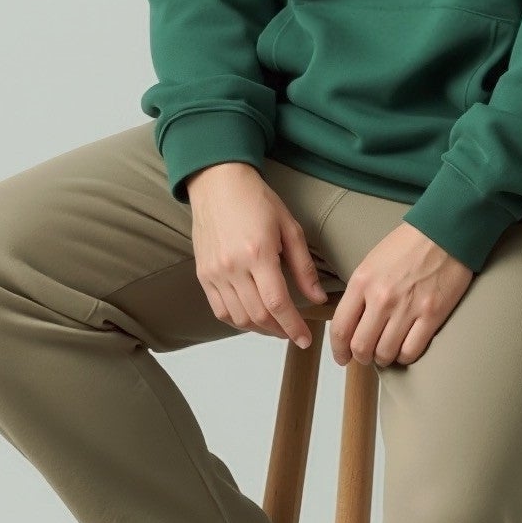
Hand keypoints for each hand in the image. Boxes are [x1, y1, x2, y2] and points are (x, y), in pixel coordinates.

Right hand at [184, 162, 326, 348]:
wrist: (218, 184)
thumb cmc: (256, 200)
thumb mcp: (290, 228)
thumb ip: (304, 267)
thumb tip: (318, 297)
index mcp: (258, 253)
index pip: (277, 303)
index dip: (293, 326)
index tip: (304, 338)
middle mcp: (233, 266)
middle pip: (258, 315)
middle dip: (280, 330)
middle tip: (294, 332)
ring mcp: (214, 272)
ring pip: (238, 318)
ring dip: (260, 328)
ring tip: (276, 325)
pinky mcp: (203, 274)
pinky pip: (220, 310)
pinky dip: (238, 321)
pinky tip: (253, 318)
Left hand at [326, 221, 472, 367]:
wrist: (444, 232)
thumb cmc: (407, 245)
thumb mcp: (371, 263)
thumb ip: (360, 292)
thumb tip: (353, 322)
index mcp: (362, 282)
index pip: (341, 329)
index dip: (339, 350)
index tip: (342, 357)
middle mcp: (381, 298)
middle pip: (361, 346)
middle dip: (361, 357)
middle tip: (366, 357)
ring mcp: (407, 308)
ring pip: (386, 353)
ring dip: (383, 358)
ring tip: (387, 352)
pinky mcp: (432, 315)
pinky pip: (411, 351)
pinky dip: (405, 356)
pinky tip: (405, 349)